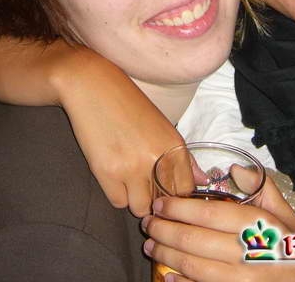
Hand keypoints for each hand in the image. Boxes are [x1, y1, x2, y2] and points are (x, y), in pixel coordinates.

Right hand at [56, 47, 184, 216]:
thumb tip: (202, 180)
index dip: (176, 197)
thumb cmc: (127, 103)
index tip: (166, 195)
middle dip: (156, 201)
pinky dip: (116, 194)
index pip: (186, 190)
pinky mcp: (108, 172)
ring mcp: (132, 167)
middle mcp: (158, 158)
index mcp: (174, 145)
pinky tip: (113, 175)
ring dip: (135, 200)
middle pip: (165, 202)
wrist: (92, 86)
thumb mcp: (161, 125)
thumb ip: (183, 157)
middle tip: (144, 188)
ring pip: (141, 208)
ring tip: (128, 181)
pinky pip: (118, 202)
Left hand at [143, 176, 294, 281]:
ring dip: (167, 256)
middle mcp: (249, 253)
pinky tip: (168, 276)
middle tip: (149, 223)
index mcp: (259, 225)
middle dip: (164, 231)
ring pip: (194, 267)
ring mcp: (243, 279)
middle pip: (195, 240)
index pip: (209, 214)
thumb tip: (235, 169)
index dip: (179, 208)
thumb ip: (260, 189)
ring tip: (152, 246)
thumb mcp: (286, 214)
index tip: (161, 203)